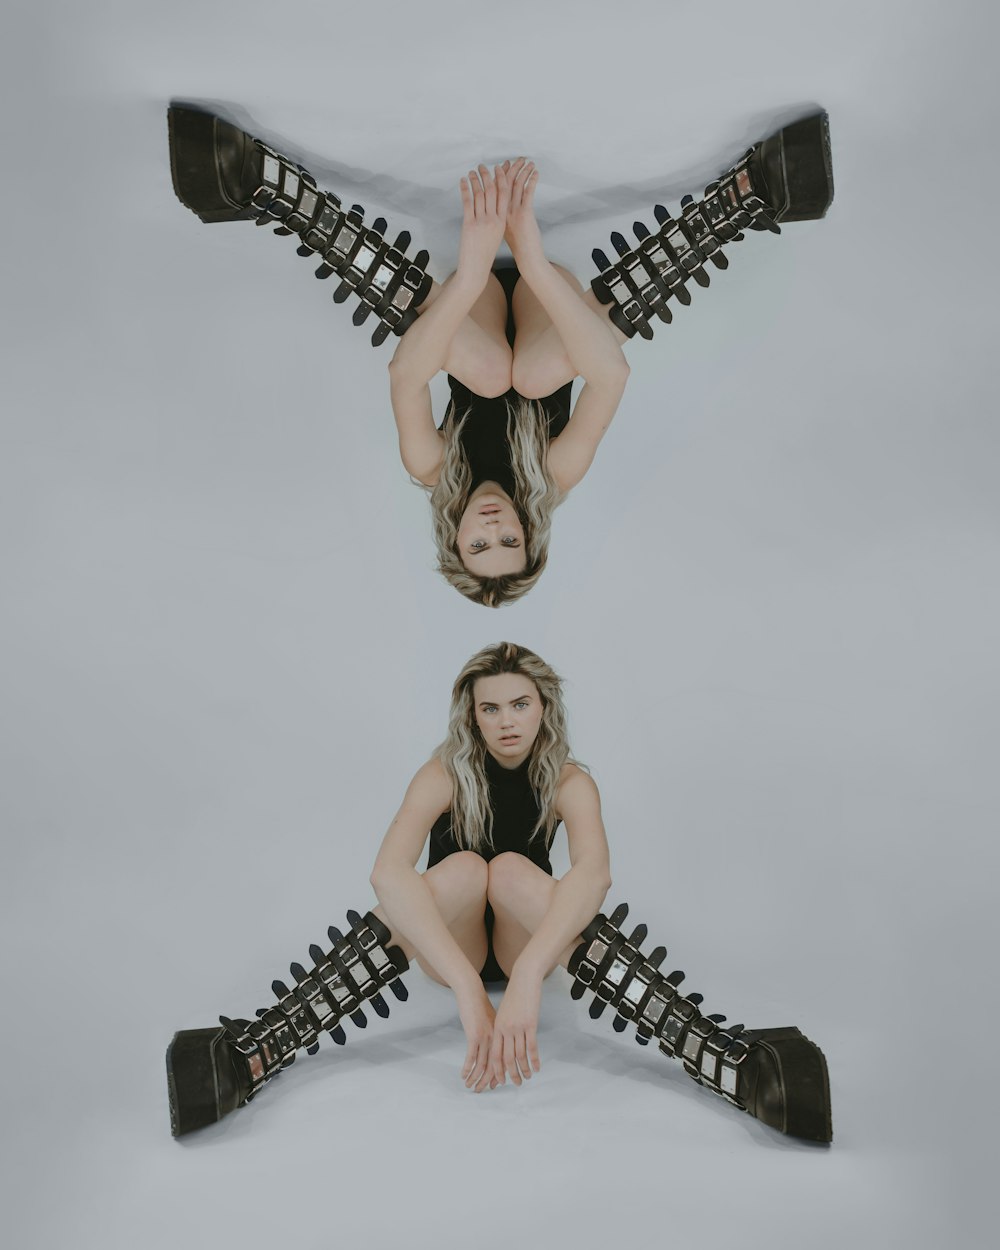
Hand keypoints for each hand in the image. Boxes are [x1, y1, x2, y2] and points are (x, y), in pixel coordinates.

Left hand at [456, 163, 510, 284]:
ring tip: (471, 171)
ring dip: (475, 180)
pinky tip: (463, 181)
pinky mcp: (469, 224)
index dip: (501, 179)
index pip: (504, 194)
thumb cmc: (485, 254)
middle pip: (493, 190)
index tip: (498, 169)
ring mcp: (482, 222)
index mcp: (502, 221)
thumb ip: (495, 221)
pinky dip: (465, 189)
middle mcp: (494, 220)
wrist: (476, 269)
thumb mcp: (495, 235)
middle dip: (487, 175)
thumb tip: (490, 209)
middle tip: (482, 166)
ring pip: (480, 194)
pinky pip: (468, 202)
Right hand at [456, 984, 497, 1092]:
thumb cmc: (479, 1004)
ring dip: (476, 1078)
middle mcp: (495, 1039)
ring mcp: (486, 1038)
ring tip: (470, 1086)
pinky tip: (464, 1075)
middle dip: (488, 1081)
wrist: (472, 992)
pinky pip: (472, 1057)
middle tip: (482, 1091)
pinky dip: (468, 1068)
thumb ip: (492, 1033)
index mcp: (501, 1036)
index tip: (495, 1085)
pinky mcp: (474, 1035)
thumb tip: (491, 1044)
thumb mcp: (490, 1020)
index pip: (503, 1060)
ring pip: (483, 1064)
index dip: (499, 1074)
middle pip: (494, 1066)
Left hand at [489, 969, 541, 1086]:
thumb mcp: (504, 1011)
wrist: (524, 978)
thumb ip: (503, 1027)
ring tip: (528, 1078)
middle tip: (516, 1083)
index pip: (495, 1054)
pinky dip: (534, 1060)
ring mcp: (518, 1028)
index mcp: (497, 1027)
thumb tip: (505, 1042)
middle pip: (506, 1058)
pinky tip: (537, 1068)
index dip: (498, 1069)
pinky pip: (532, 1047)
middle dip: (511, 1074)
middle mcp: (506, 1029)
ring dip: (524, 1070)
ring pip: (520, 1055)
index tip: (500, 1080)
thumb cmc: (514, 994)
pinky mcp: (530, 1024)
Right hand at [502, 158, 543, 265]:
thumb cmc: (519, 246)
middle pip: (504, 183)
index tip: (503, 165)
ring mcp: (513, 211)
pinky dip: (532, 180)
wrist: (525, 257)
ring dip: (523, 171)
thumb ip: (504, 218)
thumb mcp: (505, 231)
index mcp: (496, 213)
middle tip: (515, 159)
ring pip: (516, 185)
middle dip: (510, 169)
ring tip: (527, 161)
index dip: (500, 175)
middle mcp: (503, 210)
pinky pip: (528, 192)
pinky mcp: (524, 213)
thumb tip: (506, 210)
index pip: (495, 188)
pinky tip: (535, 173)